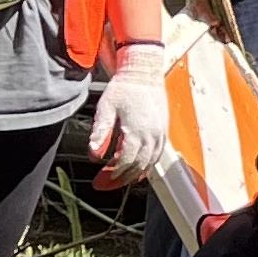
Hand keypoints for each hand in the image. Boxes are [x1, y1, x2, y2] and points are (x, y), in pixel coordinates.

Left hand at [85, 46, 173, 187]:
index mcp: (137, 130)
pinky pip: (157, 155)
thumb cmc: (125, 87)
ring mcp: (160, 133)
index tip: (99, 180)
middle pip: (138, 166)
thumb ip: (100, 132)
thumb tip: (94, 154)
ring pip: (149, 163)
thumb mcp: (106, 107)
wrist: (144, 72)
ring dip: (134, 175)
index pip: (125, 161)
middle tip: (105, 185)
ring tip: (120, 180)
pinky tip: (138, 169)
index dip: (112, 174)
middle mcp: (152, 135)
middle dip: (121, 179)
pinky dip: (147, 166)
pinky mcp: (163, 130)